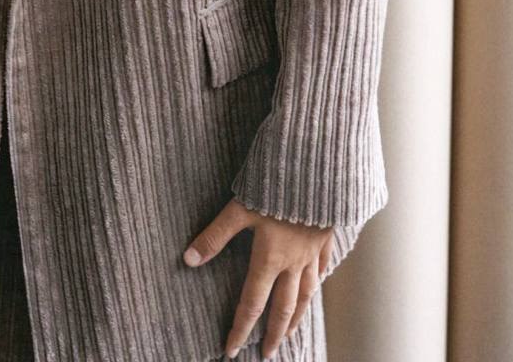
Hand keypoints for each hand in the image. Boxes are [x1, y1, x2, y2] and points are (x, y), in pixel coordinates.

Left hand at [183, 197, 333, 358]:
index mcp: (270, 258)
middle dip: (274, 333)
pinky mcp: (324, 237)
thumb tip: (188, 259)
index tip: (231, 350)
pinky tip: (316, 284)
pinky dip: (318, 281)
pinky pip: (322, 267)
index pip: (252, 303)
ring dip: (298, 316)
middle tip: (267, 353)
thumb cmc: (275, 186)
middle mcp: (293, 261)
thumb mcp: (239, 208)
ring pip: (307, 293)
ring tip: (292, 332)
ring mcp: (312, 251)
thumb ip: (215, 235)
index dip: (240, 328)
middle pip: (283, 307)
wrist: (315, 169)